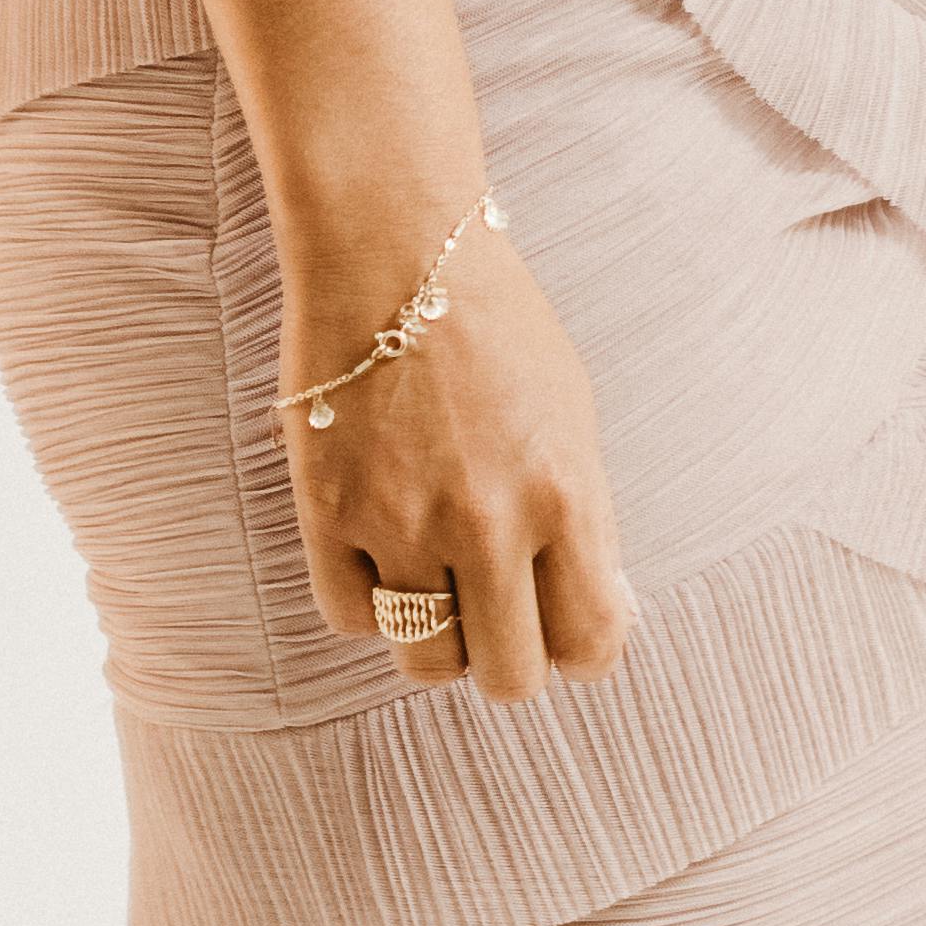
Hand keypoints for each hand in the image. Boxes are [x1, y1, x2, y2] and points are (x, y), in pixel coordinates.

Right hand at [276, 206, 636, 704]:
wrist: (392, 248)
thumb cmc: (494, 322)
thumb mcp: (570, 411)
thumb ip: (583, 517)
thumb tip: (595, 613)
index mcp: (565, 492)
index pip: (590, 643)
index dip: (584, 650)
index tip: (569, 631)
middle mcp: (488, 522)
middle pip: (508, 677)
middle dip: (512, 657)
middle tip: (502, 616)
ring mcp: (403, 523)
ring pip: (428, 663)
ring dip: (440, 635)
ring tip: (440, 578)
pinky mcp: (330, 516)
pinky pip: (354, 619)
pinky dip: (372, 599)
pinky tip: (385, 549)